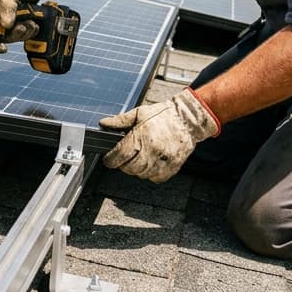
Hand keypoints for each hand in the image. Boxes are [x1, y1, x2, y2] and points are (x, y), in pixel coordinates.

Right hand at [0, 0, 52, 47]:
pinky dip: (27, 33)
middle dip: (9, 36)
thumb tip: (6, 24)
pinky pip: (19, 35)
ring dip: (20, 34)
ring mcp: (2, 22)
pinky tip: (33, 26)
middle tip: (21, 28)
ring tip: (30, 24)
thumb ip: (8, 4)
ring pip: (8, 37)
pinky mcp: (14, 25)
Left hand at [98, 89, 220, 182]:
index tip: (109, 159)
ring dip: (136, 169)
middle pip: (130, 168)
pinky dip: (150, 174)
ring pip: (142, 174)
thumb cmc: (163, 115)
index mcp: (142, 135)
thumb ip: (120, 120)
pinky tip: (151, 163)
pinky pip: (156, 178)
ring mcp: (163, 160)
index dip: (111, 159)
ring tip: (139, 158)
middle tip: (125, 158)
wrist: (187, 119)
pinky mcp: (172, 167)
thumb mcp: (139, 113)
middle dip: (123, 164)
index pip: (120, 154)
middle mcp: (152, 150)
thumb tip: (104, 123)